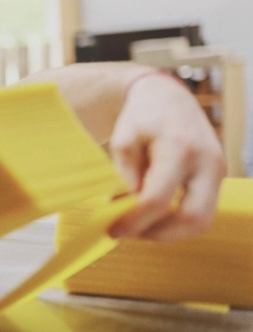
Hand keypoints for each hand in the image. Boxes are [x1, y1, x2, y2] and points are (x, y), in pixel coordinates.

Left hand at [107, 72, 225, 240]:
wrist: (167, 97)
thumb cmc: (142, 117)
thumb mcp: (123, 141)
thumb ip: (125, 176)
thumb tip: (126, 210)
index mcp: (180, 148)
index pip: (158, 198)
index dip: (134, 221)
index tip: (113, 230)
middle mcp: (207, 161)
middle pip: (193, 218)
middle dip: (158, 234)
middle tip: (129, 233)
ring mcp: (218, 170)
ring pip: (202, 220)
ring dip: (170, 231)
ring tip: (139, 226)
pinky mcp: (218, 177)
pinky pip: (203, 210)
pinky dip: (178, 220)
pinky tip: (153, 216)